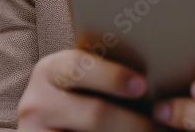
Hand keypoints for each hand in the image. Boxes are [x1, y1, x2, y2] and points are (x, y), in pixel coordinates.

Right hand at [17, 49, 153, 131]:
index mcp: (49, 71)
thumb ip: (104, 75)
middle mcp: (36, 103)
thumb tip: (155, 73)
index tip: (141, 86)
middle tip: (158, 126)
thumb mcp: (81, 82)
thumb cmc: (78, 98)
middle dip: (132, 122)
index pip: (78, 67)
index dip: (112, 76)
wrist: (48, 127)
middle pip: (95, 114)